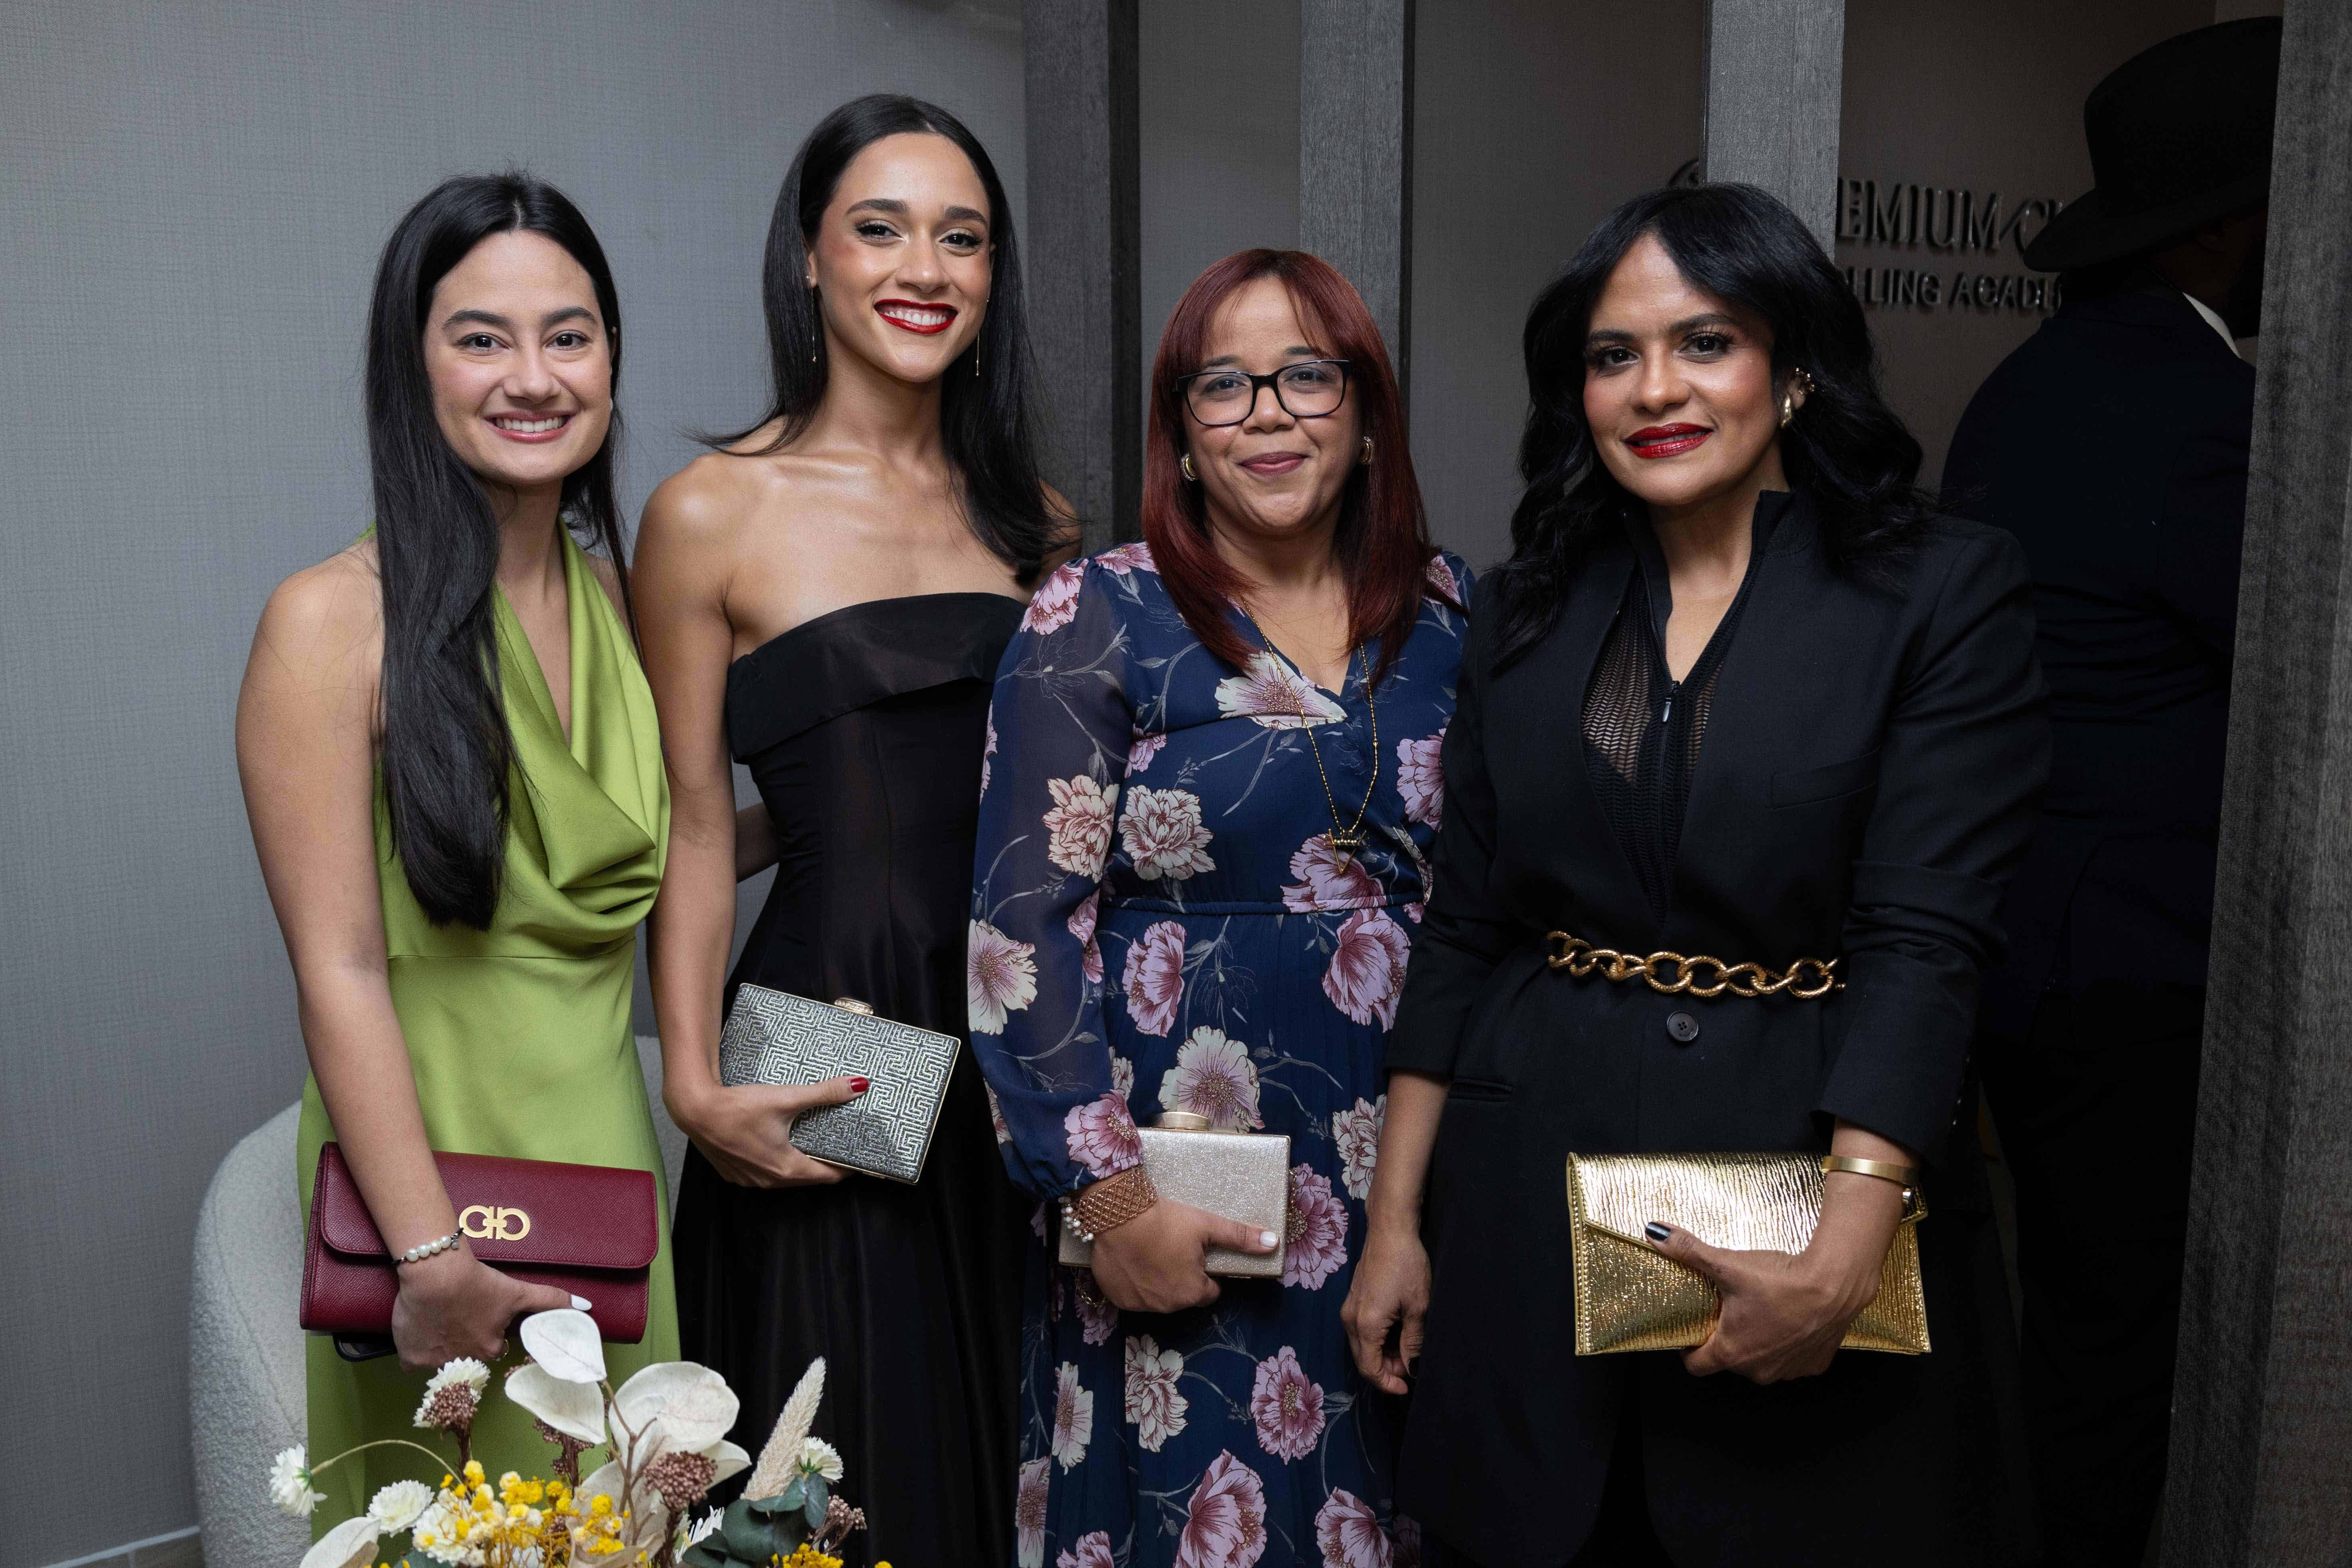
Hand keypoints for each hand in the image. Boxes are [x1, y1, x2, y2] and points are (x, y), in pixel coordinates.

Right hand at [391, 1247, 580, 1370]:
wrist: (435, 1273)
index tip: (477, 1312)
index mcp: (491, 1348)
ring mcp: (437, 1364)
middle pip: (466, 1353)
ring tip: (437, 1317)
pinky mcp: (411, 1360)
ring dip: (439, 1342)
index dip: (485, 1327)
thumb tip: (587, 1307)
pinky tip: (419, 1329)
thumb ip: (551, 1300)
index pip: (492, 1345)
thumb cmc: (478, 1281)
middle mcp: (466, 1361)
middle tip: (456, 1312)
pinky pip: (413, 1362)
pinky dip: (415, 1349)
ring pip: (439, 1358)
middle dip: (462, 1338)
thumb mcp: (518, 1292)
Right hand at [670, 1077, 867, 1187]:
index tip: (858, 1154)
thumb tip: (859, 1086)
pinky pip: (764, 1174)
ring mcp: (749, 1180)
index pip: (829, 1177)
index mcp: (786, 1169)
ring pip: (785, 1177)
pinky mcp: (734, 1173)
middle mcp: (769, 1182)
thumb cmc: (738, 1107)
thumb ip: (824, 1093)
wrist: (695, 1109)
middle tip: (838, 1144)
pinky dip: (776, 1162)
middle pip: (808, 1178)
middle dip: (824, 1163)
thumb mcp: (786, 1097)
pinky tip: (778, 1143)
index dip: (846, 1167)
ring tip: (812, 1142)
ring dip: (799, 1163)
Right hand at [1087, 1199, 1279, 1313]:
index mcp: (1192, 1292)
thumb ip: (1240, 1237)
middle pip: (1183, 1295)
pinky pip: (1132, 1294)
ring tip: (1152, 1252)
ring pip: (1157, 1296)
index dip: (1206, 1273)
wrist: (1118, 1214)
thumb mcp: (1207, 1225)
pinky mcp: (1116, 1297)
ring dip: (1158, 1281)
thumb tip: (1274, 1243)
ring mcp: (1139, 1304)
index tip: (1197, 1255)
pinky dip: (1134, 1282)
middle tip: (1173, 1249)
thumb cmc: (1166, 1220)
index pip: (1210, 1291)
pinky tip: (1133, 1260)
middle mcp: (1166, 1306)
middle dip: (1182, 1277)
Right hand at [1341, 1221, 1429, 1394]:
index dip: (1388, 1383)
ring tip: (1409, 1350)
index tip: (1408, 1388)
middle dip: (1387, 1370)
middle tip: (1412, 1368)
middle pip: (1363, 1359)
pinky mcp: (1354, 1300)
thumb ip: (1413, 1342)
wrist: (1390, 1230)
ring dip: (1384, 1354)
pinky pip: (1362, 1330)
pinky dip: (1379, 1339)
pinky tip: (1399, 1333)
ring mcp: (1349, 1309)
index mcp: (1365, 1325)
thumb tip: (1413, 1368)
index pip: (1370, 1368)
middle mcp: (1350, 1320)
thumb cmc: (1405, 1264)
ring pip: (1362, 1345)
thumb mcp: (1417, 1307)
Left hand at [1646, 1201, 1893, 1383]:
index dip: (1689, 1348)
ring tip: (1761, 1311)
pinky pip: (1791, 1359)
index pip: (1696, 1365)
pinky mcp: (1813, 1365)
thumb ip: (1688, 1250)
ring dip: (1758, 1342)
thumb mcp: (1727, 1263)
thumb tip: (1656, 1233)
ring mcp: (1788, 1371)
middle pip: (1729, 1360)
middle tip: (1729, 1309)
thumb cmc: (1781, 1281)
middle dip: (1726, 1337)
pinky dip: (1787, 1344)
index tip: (1692, 1330)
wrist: (1834, 1284)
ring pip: (1761, 1361)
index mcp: (1731, 1353)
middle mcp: (1758, 1371)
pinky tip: (1790, 1319)